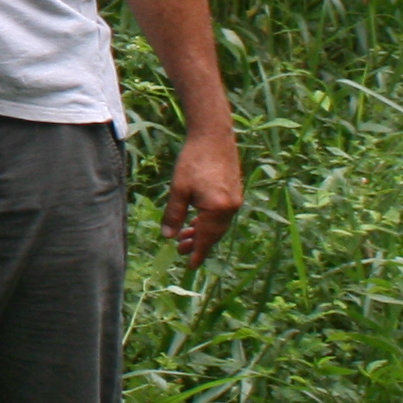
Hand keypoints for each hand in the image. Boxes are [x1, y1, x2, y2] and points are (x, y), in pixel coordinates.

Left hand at [160, 130, 243, 267]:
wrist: (213, 136)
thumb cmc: (193, 161)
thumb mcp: (178, 189)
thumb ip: (174, 214)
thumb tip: (167, 236)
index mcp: (218, 209)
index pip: (207, 239)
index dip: (198, 253)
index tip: (190, 266)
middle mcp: (231, 207)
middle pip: (214, 234)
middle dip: (198, 244)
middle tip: (179, 250)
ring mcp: (235, 200)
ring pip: (217, 225)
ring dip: (202, 232)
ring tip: (184, 237)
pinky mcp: (234, 192)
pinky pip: (221, 215)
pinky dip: (208, 221)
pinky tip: (196, 221)